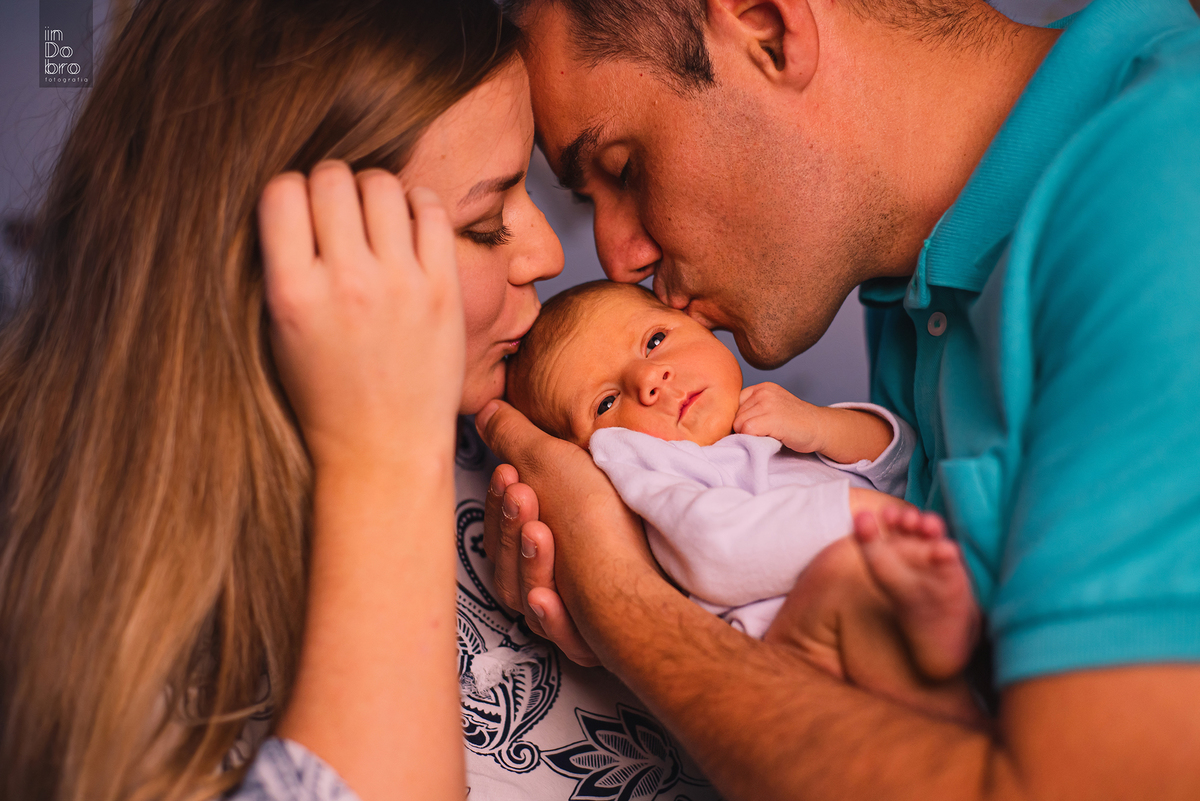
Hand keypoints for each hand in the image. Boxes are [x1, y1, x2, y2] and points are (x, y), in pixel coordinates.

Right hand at [258, 161, 463, 472]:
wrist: (383, 448)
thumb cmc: (325, 395)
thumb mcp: (278, 334)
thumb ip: (282, 267)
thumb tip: (293, 198)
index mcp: (293, 294)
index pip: (281, 192)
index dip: (289, 193)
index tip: (299, 213)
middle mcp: (347, 283)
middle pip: (332, 178)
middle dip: (330, 185)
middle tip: (338, 212)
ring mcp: (400, 285)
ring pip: (381, 185)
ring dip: (372, 190)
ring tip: (373, 218)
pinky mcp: (442, 290)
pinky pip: (430, 210)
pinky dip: (416, 204)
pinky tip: (407, 225)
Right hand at [477, 400, 655, 666]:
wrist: (664, 556)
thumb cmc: (609, 511)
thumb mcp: (559, 463)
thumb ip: (516, 439)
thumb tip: (487, 407)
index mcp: (530, 539)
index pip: (500, 528)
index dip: (500, 502)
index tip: (509, 474)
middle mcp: (541, 576)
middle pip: (504, 563)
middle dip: (510, 528)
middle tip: (522, 494)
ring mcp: (562, 610)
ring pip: (524, 594)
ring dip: (528, 564)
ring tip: (540, 531)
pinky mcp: (584, 639)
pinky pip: (559, 632)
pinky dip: (551, 615)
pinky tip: (548, 596)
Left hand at [734, 382, 826, 452]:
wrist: (820, 427)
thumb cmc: (795, 423)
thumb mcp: (772, 407)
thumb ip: (753, 409)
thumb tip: (725, 426)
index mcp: (761, 387)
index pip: (734, 405)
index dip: (740, 420)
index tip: (751, 430)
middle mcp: (763, 391)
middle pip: (735, 415)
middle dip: (744, 429)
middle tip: (763, 434)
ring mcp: (768, 403)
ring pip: (739, 424)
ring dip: (749, 436)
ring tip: (768, 435)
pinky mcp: (771, 417)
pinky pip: (747, 431)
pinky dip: (753, 440)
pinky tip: (770, 438)